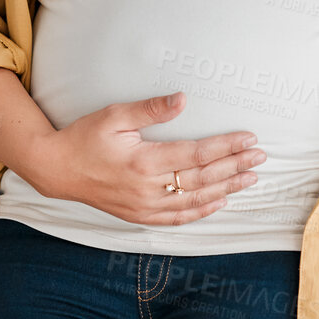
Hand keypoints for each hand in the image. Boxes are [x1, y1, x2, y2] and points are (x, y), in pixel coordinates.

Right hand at [30, 91, 267, 225]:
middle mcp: (147, 189)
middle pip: (202, 178)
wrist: (57, 169)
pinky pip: (177, 218)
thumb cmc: (85, 137)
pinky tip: (220, 202)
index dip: (225, 146)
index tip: (249, 138)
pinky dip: (201, 211)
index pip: (196, 154)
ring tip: (250, 179)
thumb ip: (150, 109)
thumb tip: (182, 99)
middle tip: (261, 157)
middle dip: (235, 166)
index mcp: (143, 162)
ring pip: (195, 200)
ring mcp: (144, 207)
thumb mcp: (114, 115)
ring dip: (226, 189)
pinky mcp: (139, 216)